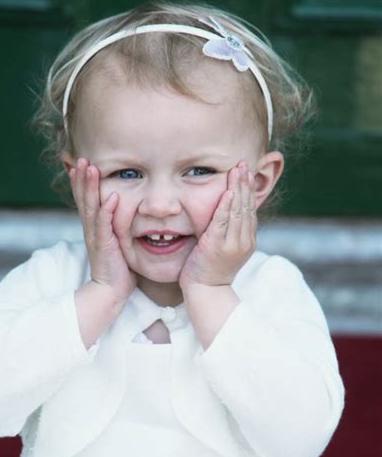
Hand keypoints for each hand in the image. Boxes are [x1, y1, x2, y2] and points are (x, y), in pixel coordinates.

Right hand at [70, 158, 136, 304]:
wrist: (110, 291)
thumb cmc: (117, 269)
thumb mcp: (115, 243)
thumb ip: (115, 229)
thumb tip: (121, 216)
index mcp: (93, 228)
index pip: (85, 201)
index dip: (81, 183)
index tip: (80, 165)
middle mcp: (91, 230)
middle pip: (83, 199)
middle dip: (82, 178)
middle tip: (80, 158)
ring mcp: (96, 237)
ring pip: (90, 207)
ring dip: (89, 187)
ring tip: (89, 168)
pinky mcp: (104, 246)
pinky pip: (104, 225)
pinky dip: (107, 210)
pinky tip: (110, 196)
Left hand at [179, 161, 256, 290]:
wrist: (206, 292)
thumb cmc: (211, 271)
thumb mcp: (226, 250)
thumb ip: (230, 233)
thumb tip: (228, 214)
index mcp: (248, 241)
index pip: (250, 210)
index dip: (249, 190)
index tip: (247, 173)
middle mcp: (244, 241)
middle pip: (247, 207)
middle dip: (245, 184)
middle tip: (244, 163)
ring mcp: (232, 244)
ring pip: (238, 211)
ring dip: (237, 189)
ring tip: (237, 170)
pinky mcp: (217, 246)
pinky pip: (223, 222)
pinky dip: (225, 206)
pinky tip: (227, 192)